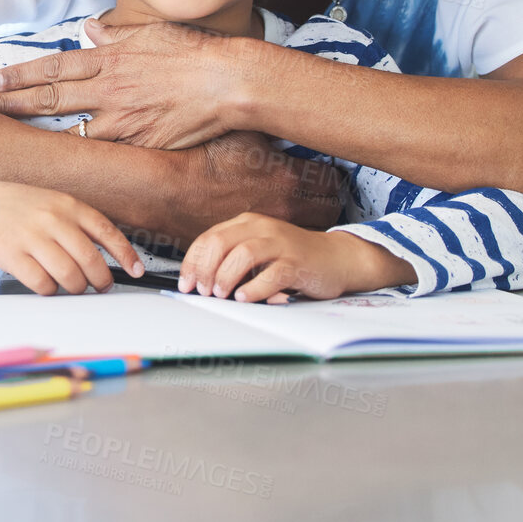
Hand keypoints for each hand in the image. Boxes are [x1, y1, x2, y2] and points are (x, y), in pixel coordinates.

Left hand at [0, 19, 243, 149]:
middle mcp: (109, 88)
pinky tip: (56, 167)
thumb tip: (91, 30)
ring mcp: (122, 118)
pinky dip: (80, 159)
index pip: (52, 66)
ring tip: (6, 142)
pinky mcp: (140, 142)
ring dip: (36, 137)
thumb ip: (116, 36)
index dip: (18, 75)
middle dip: (10, 103)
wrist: (230, 81)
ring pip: (69, 130)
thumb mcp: (151, 33)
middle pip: (49, 97)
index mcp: (109, 59)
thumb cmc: (196, 53)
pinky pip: (104, 152)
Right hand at [0, 180, 144, 296]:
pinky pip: (43, 284)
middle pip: (91, 261)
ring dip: (76, 288)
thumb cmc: (18, 207)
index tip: (136, 270)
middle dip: (100, 281)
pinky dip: (50, 290)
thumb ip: (78, 225)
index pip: (107, 232)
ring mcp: (32, 238)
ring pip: (70, 277)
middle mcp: (52, 219)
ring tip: (72, 286)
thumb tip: (109, 255)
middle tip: (99, 285)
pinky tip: (47, 283)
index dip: (126, 255)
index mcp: (67, 205)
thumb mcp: (52, 203)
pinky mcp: (13, 256)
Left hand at [179, 213, 413, 302]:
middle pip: (221, 242)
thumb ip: (233, 260)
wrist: (337, 258)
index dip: (193, 262)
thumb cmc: (293, 258)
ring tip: (221, 295)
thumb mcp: (258, 252)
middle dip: (205, 269)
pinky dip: (255, 287)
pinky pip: (273, 273)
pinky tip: (245, 297)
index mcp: (247, 223)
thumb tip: (200, 281)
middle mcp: (262, 228)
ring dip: (226, 276)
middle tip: (202, 291)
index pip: (209, 238)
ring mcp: (281, 243)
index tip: (186, 283)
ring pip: (244, 254)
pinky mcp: (298, 262)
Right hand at [181, 131, 344, 237]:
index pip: (334, 181)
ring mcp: (268, 230)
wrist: (169, 190)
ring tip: (292, 207)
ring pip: (306, 231)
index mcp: (288, 179)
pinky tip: (266, 221)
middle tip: (316, 192)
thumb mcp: (244, 132)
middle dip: (326, 201)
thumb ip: (275, 130)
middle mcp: (285, 209)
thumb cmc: (200, 160)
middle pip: (330, 212)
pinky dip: (276, 234)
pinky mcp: (251, 243)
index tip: (327, 172)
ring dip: (304, 220)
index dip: (332, 175)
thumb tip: (290, 119)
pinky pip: (275, 242)